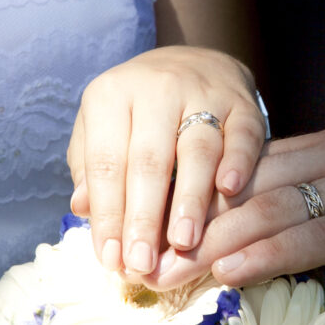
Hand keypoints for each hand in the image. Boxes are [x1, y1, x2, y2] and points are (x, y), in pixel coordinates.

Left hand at [67, 46, 265, 273]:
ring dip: (191, 199)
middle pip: (149, 160)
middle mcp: (156, 87)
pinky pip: (243, 133)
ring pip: (197, 149)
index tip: (111, 259)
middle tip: (143, 263)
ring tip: (183, 242)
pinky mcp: (242, 101)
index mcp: (110, 95)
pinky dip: (238, 162)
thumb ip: (89, 168)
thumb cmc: (137, 112)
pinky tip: (230, 190)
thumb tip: (81, 209)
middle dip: (144, 217)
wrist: (193, 61)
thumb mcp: (100, 128)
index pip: (105, 162)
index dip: (107, 214)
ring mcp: (203, 91)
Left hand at [149, 124, 324, 287]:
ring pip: (269, 210)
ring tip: (171, 272)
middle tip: (147, 259)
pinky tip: (233, 273)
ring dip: (214, 243)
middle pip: (246, 188)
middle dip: (190, 224)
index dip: (199, 199)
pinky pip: (316, 237)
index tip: (160, 228)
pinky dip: (269, 255)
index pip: (249, 168)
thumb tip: (290, 236)